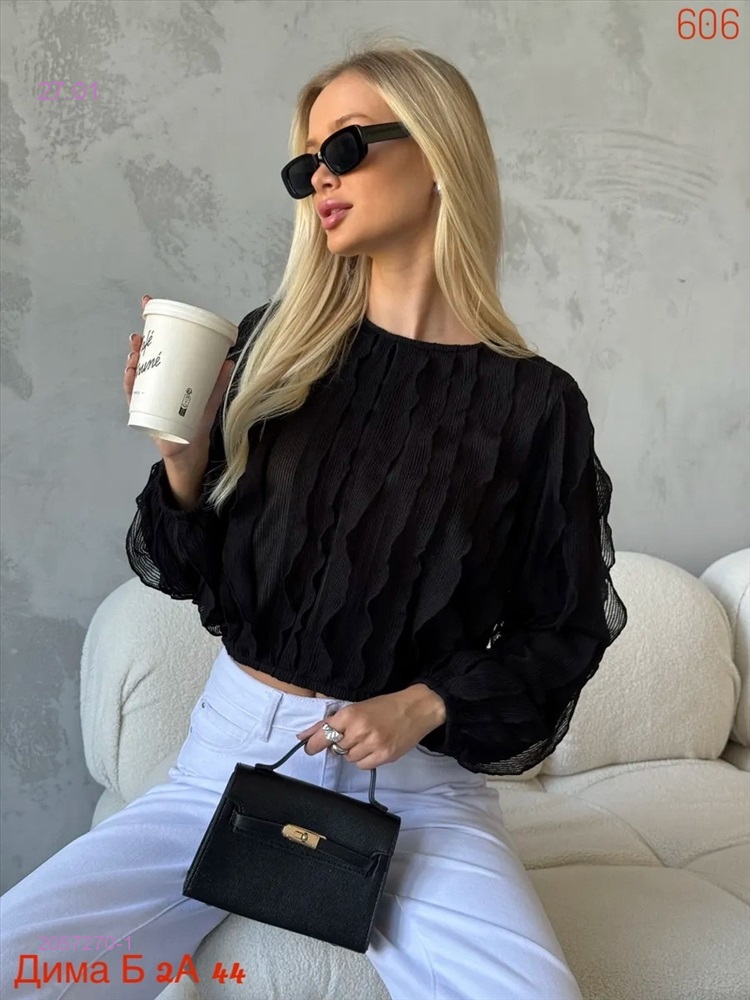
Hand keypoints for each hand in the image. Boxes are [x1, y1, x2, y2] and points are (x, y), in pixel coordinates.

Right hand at [123, 294, 235, 460]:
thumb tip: (229, 362)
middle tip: (140, 336)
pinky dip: (131, 382)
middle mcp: (156, 381)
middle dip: (139, 342)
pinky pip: (133, 393)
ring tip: (137, 352)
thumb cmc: (196, 421)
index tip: (147, 303)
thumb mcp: (209, 398)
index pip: (160, 344)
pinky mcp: (142, 409)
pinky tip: (132, 374)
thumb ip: (217, 382)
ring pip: (135, 372)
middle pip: (144, 355)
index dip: (152, 323)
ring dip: (133, 360)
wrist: (187, 448)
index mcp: (170, 373)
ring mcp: (147, 394)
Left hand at [295, 685, 446, 769]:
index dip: (313, 744)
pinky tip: (374, 748)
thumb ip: (330, 722)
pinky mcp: (384, 756)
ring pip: (349, 758)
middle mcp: (359, 730)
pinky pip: (363, 766)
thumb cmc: (385, 706)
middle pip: (336, 748)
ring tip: (366, 740)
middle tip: (352, 735)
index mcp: (350, 714)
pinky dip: (365, 759)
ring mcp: (373, 744)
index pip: (323, 735)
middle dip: (340, 743)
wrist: (416, 709)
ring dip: (353, 752)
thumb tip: (304, 736)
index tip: (308, 748)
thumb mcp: (356, 708)